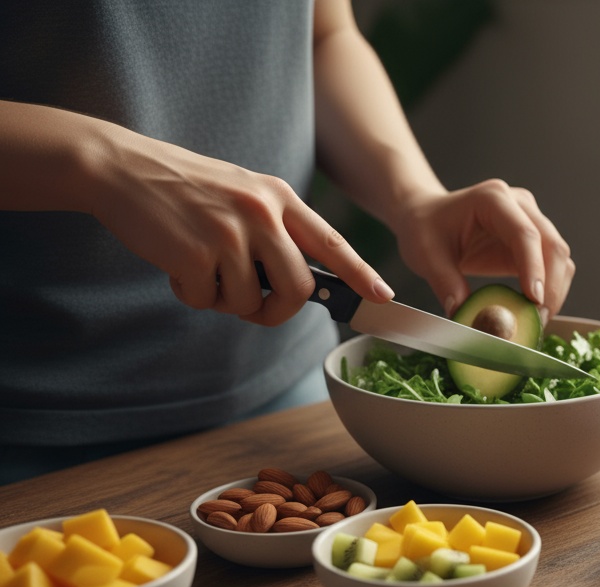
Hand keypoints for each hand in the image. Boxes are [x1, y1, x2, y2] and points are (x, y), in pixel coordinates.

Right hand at [90, 130, 393, 324]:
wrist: (122, 168)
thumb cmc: (184, 189)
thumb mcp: (243, 194)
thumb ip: (275, 230)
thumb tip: (301, 284)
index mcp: (279, 197)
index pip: (331, 242)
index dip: (360, 274)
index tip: (382, 296)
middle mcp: (262, 213)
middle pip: (299, 288)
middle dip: (278, 311)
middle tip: (251, 307)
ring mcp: (231, 232)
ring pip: (250, 301)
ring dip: (224, 300)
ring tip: (200, 268)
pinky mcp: (197, 253)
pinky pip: (207, 301)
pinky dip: (190, 294)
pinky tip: (175, 264)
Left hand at [391, 179, 573, 322]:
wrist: (427, 217)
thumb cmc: (425, 227)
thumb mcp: (425, 254)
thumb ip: (444, 282)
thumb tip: (462, 313)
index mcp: (492, 199)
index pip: (525, 234)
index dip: (534, 268)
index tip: (534, 300)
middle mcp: (519, 205)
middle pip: (552, 245)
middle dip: (550, 286)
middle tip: (537, 320)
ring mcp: (531, 221)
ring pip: (560, 257)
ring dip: (554, 291)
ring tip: (537, 321)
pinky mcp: (534, 241)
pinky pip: (553, 267)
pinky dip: (549, 290)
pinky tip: (534, 310)